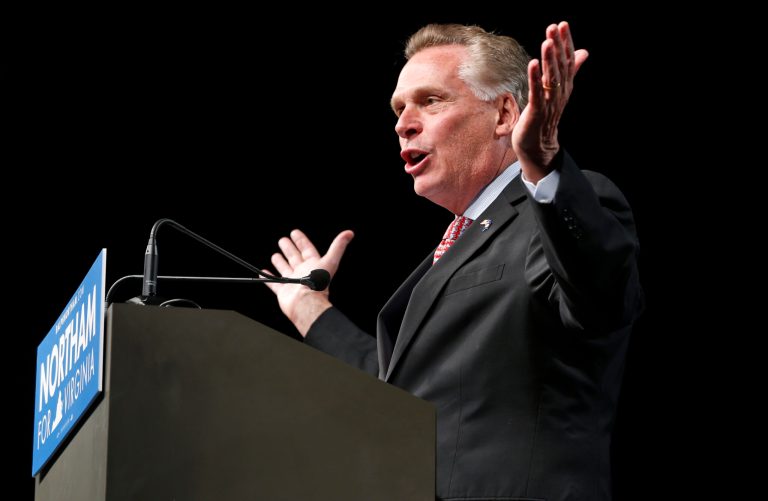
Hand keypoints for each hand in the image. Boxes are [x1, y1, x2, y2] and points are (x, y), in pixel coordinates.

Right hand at [264, 229, 353, 336]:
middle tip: (282, 240)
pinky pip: (273, 283)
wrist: (306, 303)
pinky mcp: (283, 291)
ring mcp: (293, 281)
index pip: (307, 249)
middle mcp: (303, 272)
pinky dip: (268, 278)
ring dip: (280, 262)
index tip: (295, 232)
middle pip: (295, 257)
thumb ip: (338, 246)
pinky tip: (263, 272)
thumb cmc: (318, 284)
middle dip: (289, 248)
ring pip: (285, 269)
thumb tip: (349, 233)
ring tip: (275, 255)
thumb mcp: (330, 260)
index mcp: (313, 265)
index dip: (301, 240)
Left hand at [513, 21, 587, 182]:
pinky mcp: (537, 111)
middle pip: (560, 66)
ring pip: (551, 78)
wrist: (538, 146)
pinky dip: (535, 78)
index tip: (563, 25)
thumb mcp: (558, 90)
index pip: (567, 61)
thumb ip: (570, 70)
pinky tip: (533, 64)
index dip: (566, 43)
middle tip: (554, 27)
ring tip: (547, 41)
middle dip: (558, 46)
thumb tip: (584, 51)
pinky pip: (537, 93)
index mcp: (565, 86)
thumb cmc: (545, 117)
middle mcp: (560, 93)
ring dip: (549, 59)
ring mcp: (549, 103)